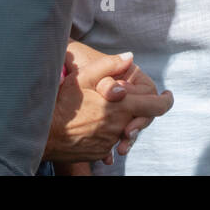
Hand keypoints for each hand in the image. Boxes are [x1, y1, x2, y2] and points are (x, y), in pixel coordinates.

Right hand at [44, 44, 173, 163]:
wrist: (41, 134)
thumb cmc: (61, 102)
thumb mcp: (83, 77)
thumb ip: (109, 65)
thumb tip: (130, 57)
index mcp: (121, 106)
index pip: (156, 105)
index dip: (166, 100)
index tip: (168, 94)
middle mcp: (119, 126)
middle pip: (142, 117)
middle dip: (138, 107)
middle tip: (126, 99)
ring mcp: (110, 142)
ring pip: (126, 129)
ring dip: (121, 119)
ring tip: (103, 110)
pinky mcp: (101, 152)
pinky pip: (112, 141)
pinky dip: (108, 131)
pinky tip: (94, 123)